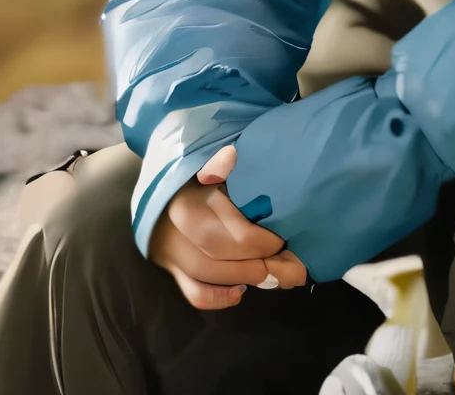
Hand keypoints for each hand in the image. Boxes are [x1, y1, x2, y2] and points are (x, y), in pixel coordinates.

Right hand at [149, 144, 308, 308]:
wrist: (170, 181)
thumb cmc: (205, 169)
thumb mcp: (217, 157)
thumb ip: (225, 160)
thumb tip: (231, 156)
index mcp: (193, 190)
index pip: (223, 222)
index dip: (258, 239)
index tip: (283, 239)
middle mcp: (177, 220)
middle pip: (214, 248)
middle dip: (254, 261)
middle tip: (284, 263)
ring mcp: (171, 246)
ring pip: (203, 272)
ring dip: (242, 278)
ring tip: (272, 275)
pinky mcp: (171, 266)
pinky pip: (191, 291)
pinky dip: (217, 298)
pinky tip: (240, 292)